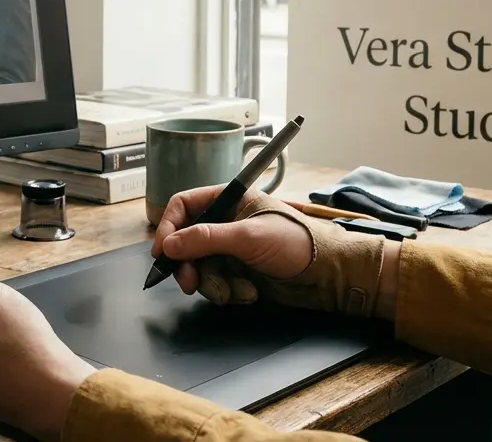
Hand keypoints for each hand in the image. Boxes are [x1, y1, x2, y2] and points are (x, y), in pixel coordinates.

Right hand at [152, 188, 394, 317]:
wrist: (329, 275)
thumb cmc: (296, 243)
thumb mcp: (248, 236)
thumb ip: (205, 239)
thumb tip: (169, 245)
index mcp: (229, 200)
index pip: (184, 206)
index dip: (168, 227)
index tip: (162, 252)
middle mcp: (226, 222)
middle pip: (186, 241)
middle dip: (189, 265)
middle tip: (190, 283)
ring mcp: (231, 248)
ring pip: (199, 267)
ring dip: (213, 283)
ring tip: (235, 290)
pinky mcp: (238, 271)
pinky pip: (216, 283)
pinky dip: (228, 291)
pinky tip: (249, 292)